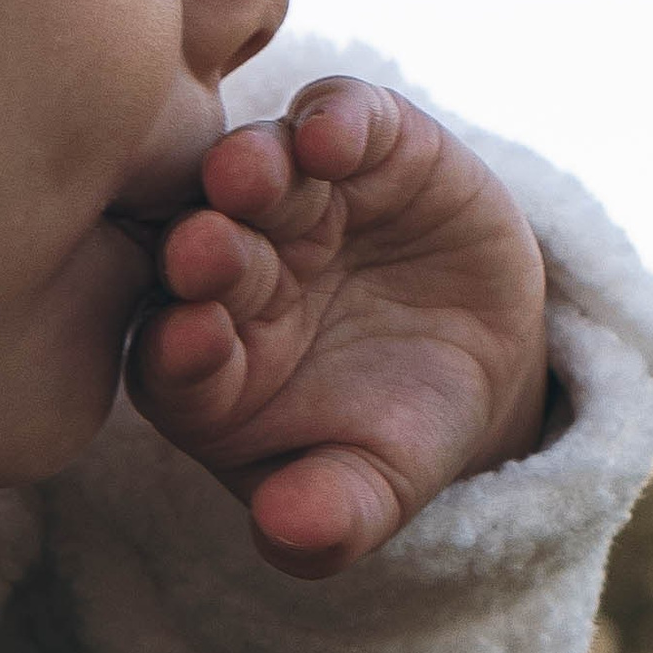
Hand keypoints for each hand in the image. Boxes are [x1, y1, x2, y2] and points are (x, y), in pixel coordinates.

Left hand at [128, 78, 551, 577]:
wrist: (481, 357)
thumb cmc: (395, 431)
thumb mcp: (377, 489)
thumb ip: (329, 517)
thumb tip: (286, 534)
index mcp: (204, 362)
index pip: (171, 357)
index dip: (180, 352)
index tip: (192, 347)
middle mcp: (230, 270)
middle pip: (200, 254)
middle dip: (203, 253)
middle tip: (202, 248)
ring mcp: (291, 201)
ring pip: (254, 173)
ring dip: (250, 170)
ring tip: (250, 174)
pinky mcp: (362, 143)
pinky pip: (337, 117)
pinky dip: (336, 118)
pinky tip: (338, 134)